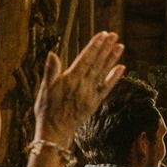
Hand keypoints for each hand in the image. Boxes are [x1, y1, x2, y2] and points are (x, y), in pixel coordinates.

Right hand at [34, 31, 124, 146]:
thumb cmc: (46, 110)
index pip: (85, 59)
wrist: (55, 132)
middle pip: (97, 63)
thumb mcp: (44, 89)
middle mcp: (83, 86)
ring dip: (112, 59)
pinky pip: (106, 88)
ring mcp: (91, 94)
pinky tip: (121, 68)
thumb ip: (50, 71)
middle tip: (114, 35)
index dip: (95, 46)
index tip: (103, 35)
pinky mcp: (95, 103)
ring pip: (103, 73)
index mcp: (70, 80)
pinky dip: (114, 78)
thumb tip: (52, 54)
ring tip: (120, 46)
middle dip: (105, 48)